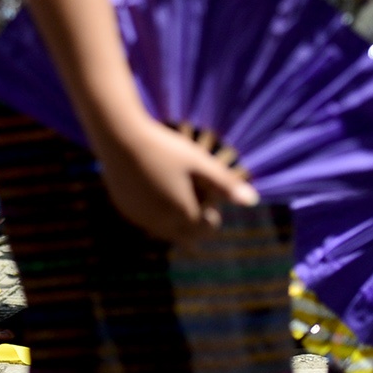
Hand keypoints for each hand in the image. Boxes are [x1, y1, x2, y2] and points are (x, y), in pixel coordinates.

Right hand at [89, 113, 258, 246]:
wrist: (118, 136)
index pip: (204, 228)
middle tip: (195, 202)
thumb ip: (225, 184)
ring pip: (163, 230)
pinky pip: (145, 220)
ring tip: (174, 194)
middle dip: (193, 224)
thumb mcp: (198, 161)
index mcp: (182, 212)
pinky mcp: (124, 208)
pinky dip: (153, 213)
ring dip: (172, 221)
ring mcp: (139, 217)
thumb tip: (254, 201)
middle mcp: (160, 221)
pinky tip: (152, 191)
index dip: (211, 215)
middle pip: (184, 235)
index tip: (209, 197)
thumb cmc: (163, 146)